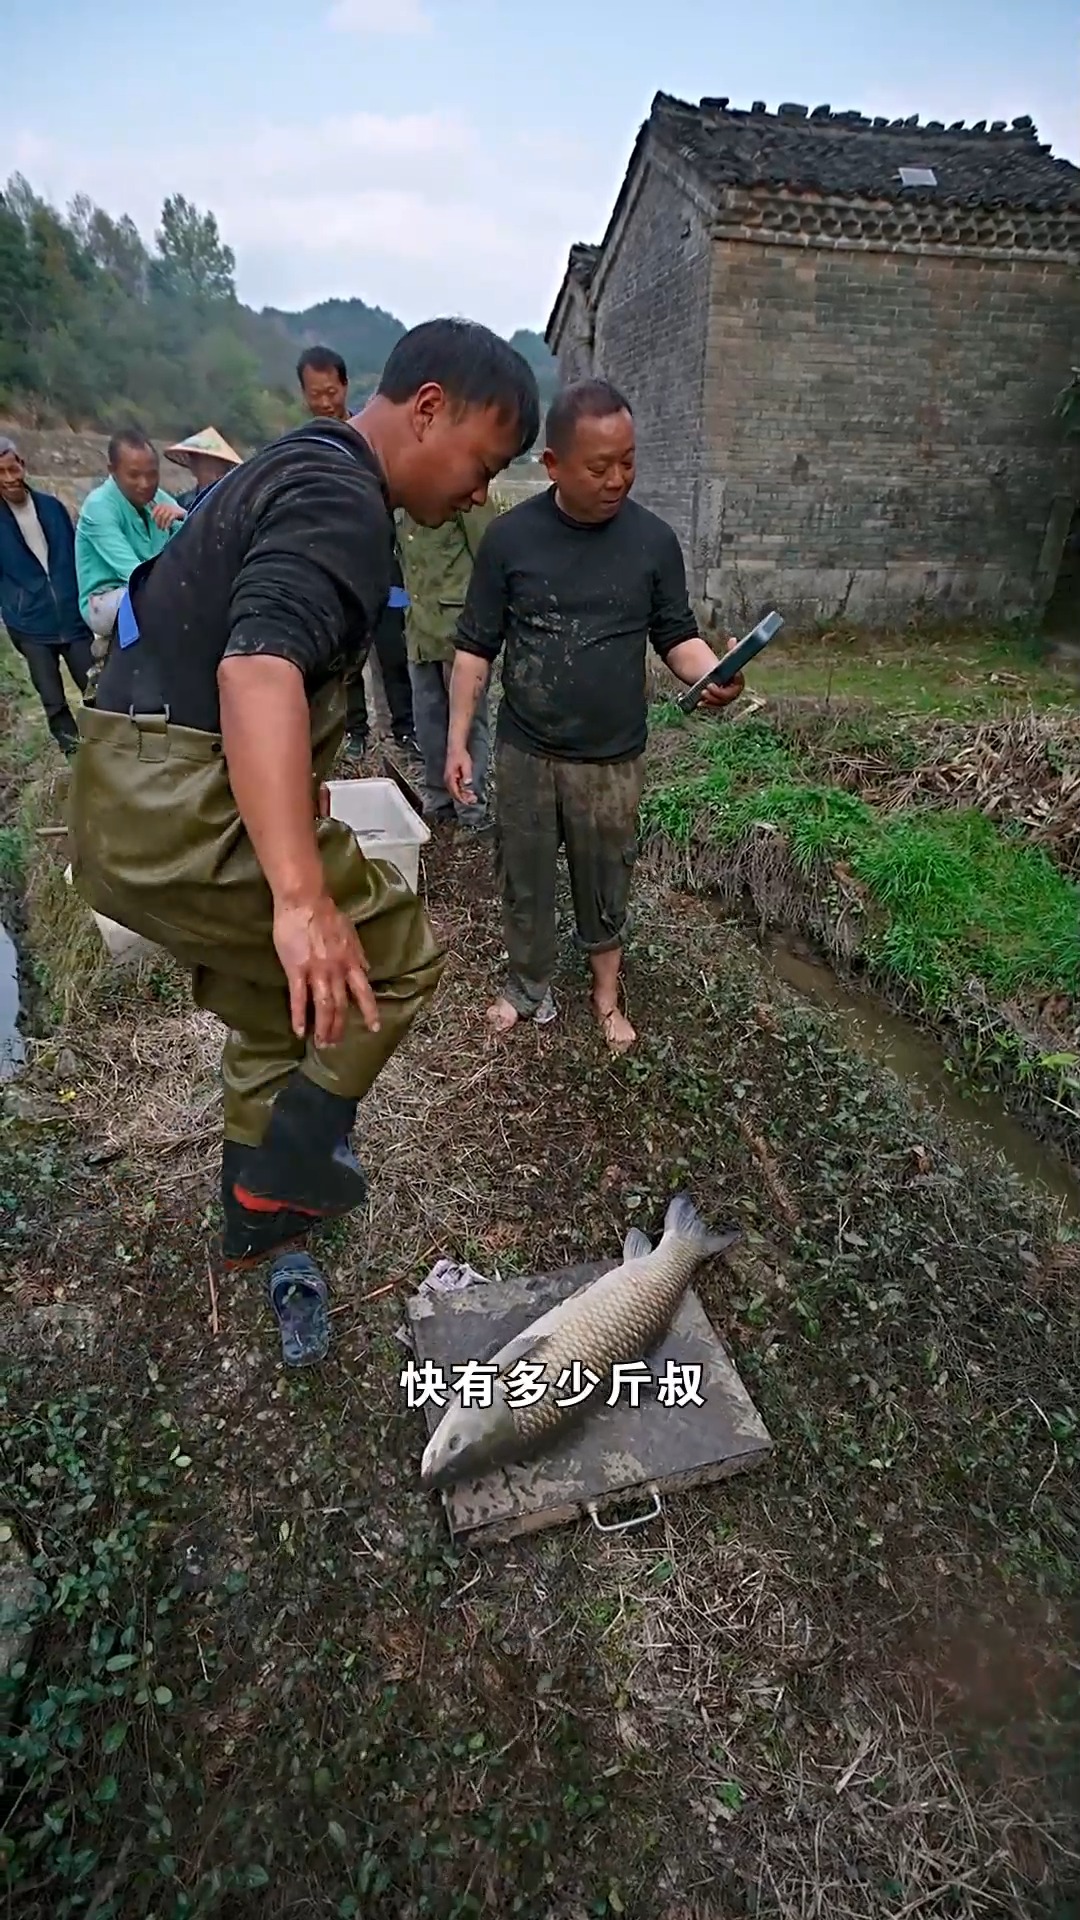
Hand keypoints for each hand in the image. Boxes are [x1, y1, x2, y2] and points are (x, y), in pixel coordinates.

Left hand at [151, 501, 185, 530]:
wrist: (186, 514)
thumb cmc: (175, 514)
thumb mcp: (167, 512)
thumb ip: (162, 513)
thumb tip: (154, 519)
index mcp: (164, 504)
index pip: (157, 508)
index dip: (153, 513)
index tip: (152, 519)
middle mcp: (167, 505)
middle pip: (159, 514)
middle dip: (158, 522)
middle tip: (159, 528)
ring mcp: (171, 509)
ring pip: (164, 517)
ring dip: (162, 525)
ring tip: (163, 529)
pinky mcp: (176, 513)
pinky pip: (169, 519)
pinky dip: (167, 525)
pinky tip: (167, 529)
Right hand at [273, 894, 380, 1046]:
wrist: (304, 901)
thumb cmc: (327, 913)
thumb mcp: (351, 934)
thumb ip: (359, 954)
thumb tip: (367, 970)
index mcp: (351, 962)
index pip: (364, 992)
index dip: (370, 1011)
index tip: (374, 1028)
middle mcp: (337, 971)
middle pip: (342, 1006)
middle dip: (340, 1027)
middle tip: (335, 1044)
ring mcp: (317, 971)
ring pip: (324, 1006)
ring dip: (323, 1028)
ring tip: (321, 1043)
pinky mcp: (296, 970)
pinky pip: (299, 998)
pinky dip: (299, 1016)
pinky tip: (299, 1030)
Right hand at [445, 744, 475, 805]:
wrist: (456, 748)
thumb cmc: (461, 755)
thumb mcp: (466, 765)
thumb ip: (467, 775)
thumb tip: (467, 784)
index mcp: (450, 778)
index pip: (455, 793)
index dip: (463, 798)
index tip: (470, 801)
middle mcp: (448, 780)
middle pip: (455, 794)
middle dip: (464, 799)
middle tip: (473, 800)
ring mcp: (449, 780)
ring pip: (455, 792)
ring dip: (463, 796)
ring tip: (472, 797)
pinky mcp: (451, 778)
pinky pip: (456, 788)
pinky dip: (462, 791)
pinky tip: (468, 791)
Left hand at [699, 634, 744, 709]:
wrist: (717, 677)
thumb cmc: (723, 668)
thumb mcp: (727, 659)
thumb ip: (731, 650)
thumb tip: (733, 639)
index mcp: (739, 682)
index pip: (738, 685)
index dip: (730, 684)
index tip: (721, 680)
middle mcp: (734, 693)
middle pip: (728, 696)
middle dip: (718, 693)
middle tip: (707, 687)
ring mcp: (725, 700)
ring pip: (719, 703)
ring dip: (711, 700)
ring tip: (702, 693)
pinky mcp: (717, 704)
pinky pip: (713, 706)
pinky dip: (706, 705)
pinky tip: (699, 702)